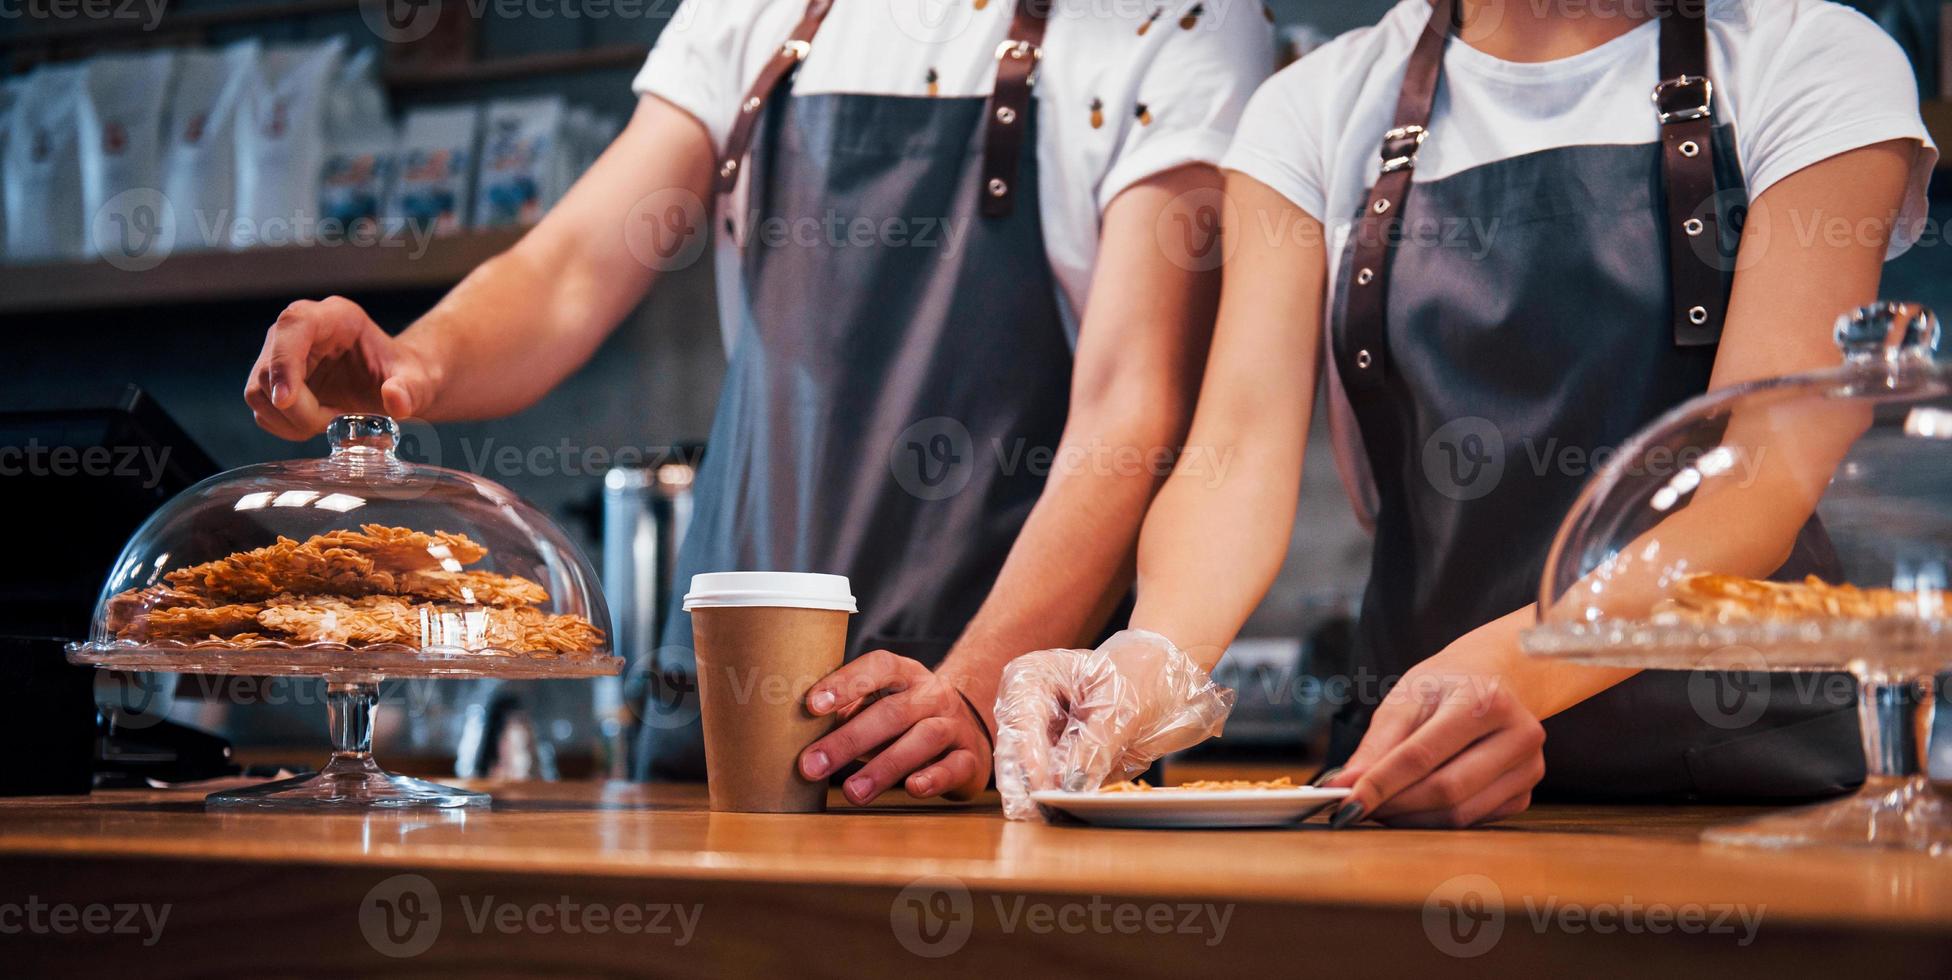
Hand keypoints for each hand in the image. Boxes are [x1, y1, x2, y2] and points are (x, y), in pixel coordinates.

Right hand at [243, 296, 438, 438]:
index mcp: (334, 317)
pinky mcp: (276, 380)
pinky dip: (287, 426)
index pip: (292, 326)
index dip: (283, 363)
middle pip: (267, 369)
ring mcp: (282, 354)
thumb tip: (395, 400)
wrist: (401, 386)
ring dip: (290, 420)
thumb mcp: (419, 382)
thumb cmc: (408, 376)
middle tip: (333, 423)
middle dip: (296, 407)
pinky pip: (264, 410)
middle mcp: (300, 330)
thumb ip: (410, 390)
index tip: (287, 401)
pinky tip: (318, 424)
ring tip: (330, 422)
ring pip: (258, 393)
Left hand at [798, 651, 993, 805]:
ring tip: (851, 792)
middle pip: (893, 711)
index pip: (879, 667)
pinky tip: (912, 789)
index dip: (846, 683)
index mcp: (906, 675)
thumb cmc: (906, 721)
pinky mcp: (970, 758)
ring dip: (884, 766)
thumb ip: (846, 713)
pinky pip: (954, 766)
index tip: (811, 705)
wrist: (968, 731)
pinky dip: (934, 777)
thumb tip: (790, 729)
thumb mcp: (879, 706)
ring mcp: (955, 726)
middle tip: (811, 766)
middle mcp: (933, 695)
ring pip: (923, 738)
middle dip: (849, 740)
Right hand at [993, 630, 1233, 820]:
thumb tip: (1071, 783)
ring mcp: (1042, 743)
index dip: (1029, 757)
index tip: (1043, 786)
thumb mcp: (1121, 706)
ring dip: (1045, 801)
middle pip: (1014, 757)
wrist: (1168, 685)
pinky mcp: (1060, 768)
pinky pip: (1056, 792)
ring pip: (1030, 781)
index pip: (1021, 722)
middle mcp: (1027, 714)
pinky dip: (1066, 804)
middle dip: (1027, 788)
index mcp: (1030, 680)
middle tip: (1040, 814)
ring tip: (1060, 817)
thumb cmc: (1141, 676)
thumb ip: (1096, 744)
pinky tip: (1078, 813)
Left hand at [1325, 650, 1545, 828]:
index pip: (1422, 755)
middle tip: (1355, 808)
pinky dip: (1434, 820)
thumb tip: (1346, 784)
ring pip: (1460, 813)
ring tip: (1379, 807)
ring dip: (1410, 818)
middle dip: (1393, 804)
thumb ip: (1377, 744)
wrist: (1494, 679)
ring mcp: (1529, 767)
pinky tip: (1412, 806)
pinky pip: (1472, 820)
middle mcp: (1518, 734)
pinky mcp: (1526, 792)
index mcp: (1485, 700)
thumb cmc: (1445, 686)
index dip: (1380, 783)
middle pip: (1445, 790)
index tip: (1344, 801)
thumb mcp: (1406, 698)